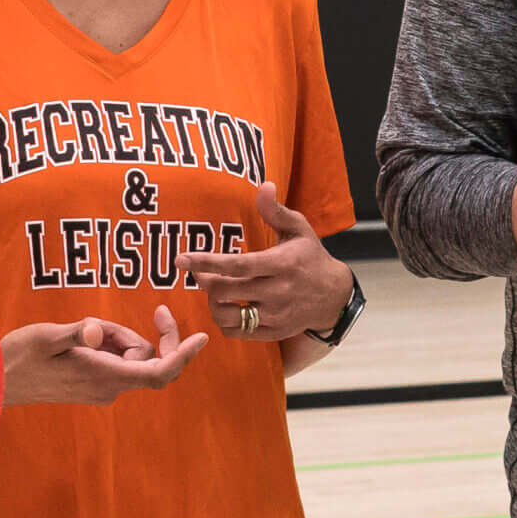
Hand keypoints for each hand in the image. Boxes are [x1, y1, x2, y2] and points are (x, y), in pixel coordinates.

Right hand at [2, 308, 207, 403]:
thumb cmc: (19, 358)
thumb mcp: (46, 337)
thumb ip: (76, 333)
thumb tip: (95, 331)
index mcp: (104, 377)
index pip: (159, 371)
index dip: (183, 355)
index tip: (203, 337)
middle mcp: (109, 388)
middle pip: (147, 358)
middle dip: (136, 334)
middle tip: (106, 320)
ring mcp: (102, 388)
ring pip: (130, 357)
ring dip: (116, 336)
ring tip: (82, 331)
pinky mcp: (93, 384)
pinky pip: (116, 360)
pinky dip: (108, 343)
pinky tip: (81, 338)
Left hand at [178, 185, 352, 338]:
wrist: (334, 296)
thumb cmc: (310, 257)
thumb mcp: (299, 229)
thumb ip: (276, 211)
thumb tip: (264, 185)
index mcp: (281, 264)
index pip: (237, 265)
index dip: (206, 262)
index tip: (183, 259)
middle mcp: (277, 292)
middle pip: (225, 292)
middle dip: (203, 281)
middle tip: (197, 271)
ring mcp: (275, 316)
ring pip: (227, 316)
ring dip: (212, 303)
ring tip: (213, 289)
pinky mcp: (273, 332)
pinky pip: (237, 331)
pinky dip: (225, 321)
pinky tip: (227, 306)